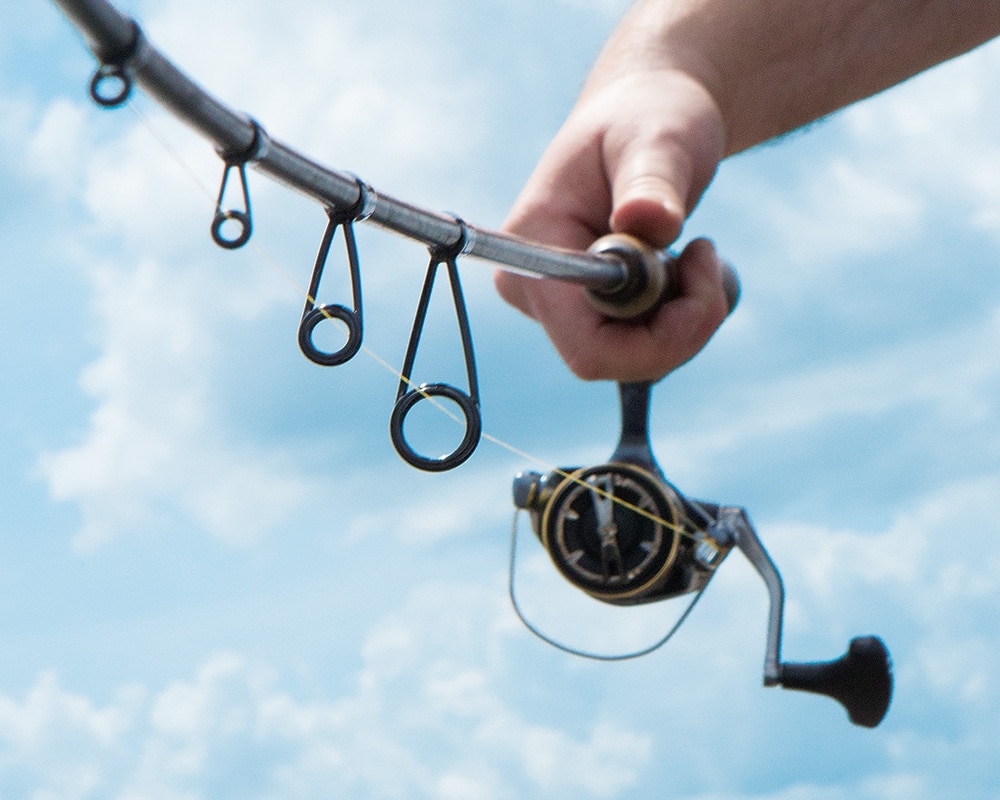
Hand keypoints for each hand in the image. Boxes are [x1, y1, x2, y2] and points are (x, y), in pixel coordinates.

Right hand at [496, 68, 731, 381]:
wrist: (646, 115)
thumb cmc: (649, 116)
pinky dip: (681, 318)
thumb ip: (652, 181)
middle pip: (614, 360)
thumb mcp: (658, 138)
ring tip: (698, 251)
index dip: (657, 339)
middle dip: (680, 325)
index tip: (700, 266)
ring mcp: (558, 304)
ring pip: (635, 358)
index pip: (588, 348)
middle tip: (707, 255)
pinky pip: (642, 346)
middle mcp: (533, 288)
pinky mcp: (586, 312)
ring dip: (686, 318)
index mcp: (532, 250)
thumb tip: (646, 219)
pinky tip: (686, 267)